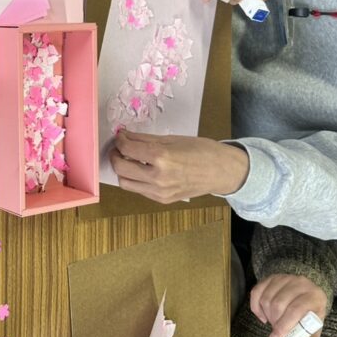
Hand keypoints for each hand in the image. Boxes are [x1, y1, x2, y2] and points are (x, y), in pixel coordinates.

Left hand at [109, 131, 248, 201]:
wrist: (221, 172)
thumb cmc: (201, 150)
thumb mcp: (171, 138)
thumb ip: (144, 139)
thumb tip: (124, 136)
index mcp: (161, 157)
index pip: (127, 149)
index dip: (119, 140)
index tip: (120, 136)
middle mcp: (157, 177)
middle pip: (120, 169)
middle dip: (115, 156)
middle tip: (119, 147)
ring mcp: (159, 192)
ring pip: (125, 183)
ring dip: (122, 170)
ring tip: (129, 159)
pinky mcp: (162, 200)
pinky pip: (139, 190)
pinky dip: (135, 179)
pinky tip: (142, 170)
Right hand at [250, 274, 326, 336]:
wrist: (307, 293)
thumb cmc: (310, 314)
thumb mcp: (314, 329)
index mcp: (313, 296)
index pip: (295, 310)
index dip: (284, 326)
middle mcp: (299, 283)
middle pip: (278, 304)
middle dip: (274, 322)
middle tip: (276, 332)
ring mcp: (284, 278)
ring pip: (266, 298)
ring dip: (266, 315)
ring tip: (273, 322)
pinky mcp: (271, 277)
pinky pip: (256, 292)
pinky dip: (255, 307)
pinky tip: (263, 315)